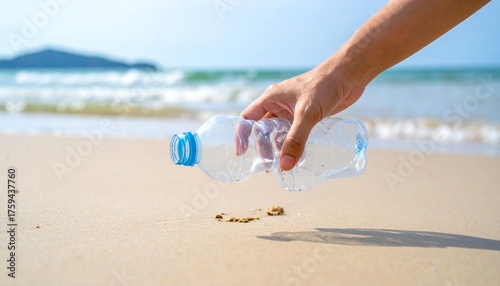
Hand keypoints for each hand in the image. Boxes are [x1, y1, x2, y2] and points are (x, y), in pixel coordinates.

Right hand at [241, 60, 364, 170]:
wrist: (348, 75)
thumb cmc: (324, 86)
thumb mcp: (307, 114)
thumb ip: (296, 139)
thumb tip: (285, 165)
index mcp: (271, 98)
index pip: (248, 118)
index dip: (242, 135)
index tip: (242, 154)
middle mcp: (278, 105)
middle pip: (263, 130)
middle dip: (263, 148)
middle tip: (268, 166)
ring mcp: (293, 111)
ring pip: (279, 133)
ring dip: (279, 148)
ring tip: (281, 166)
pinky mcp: (306, 116)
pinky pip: (294, 134)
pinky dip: (293, 145)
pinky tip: (296, 157)